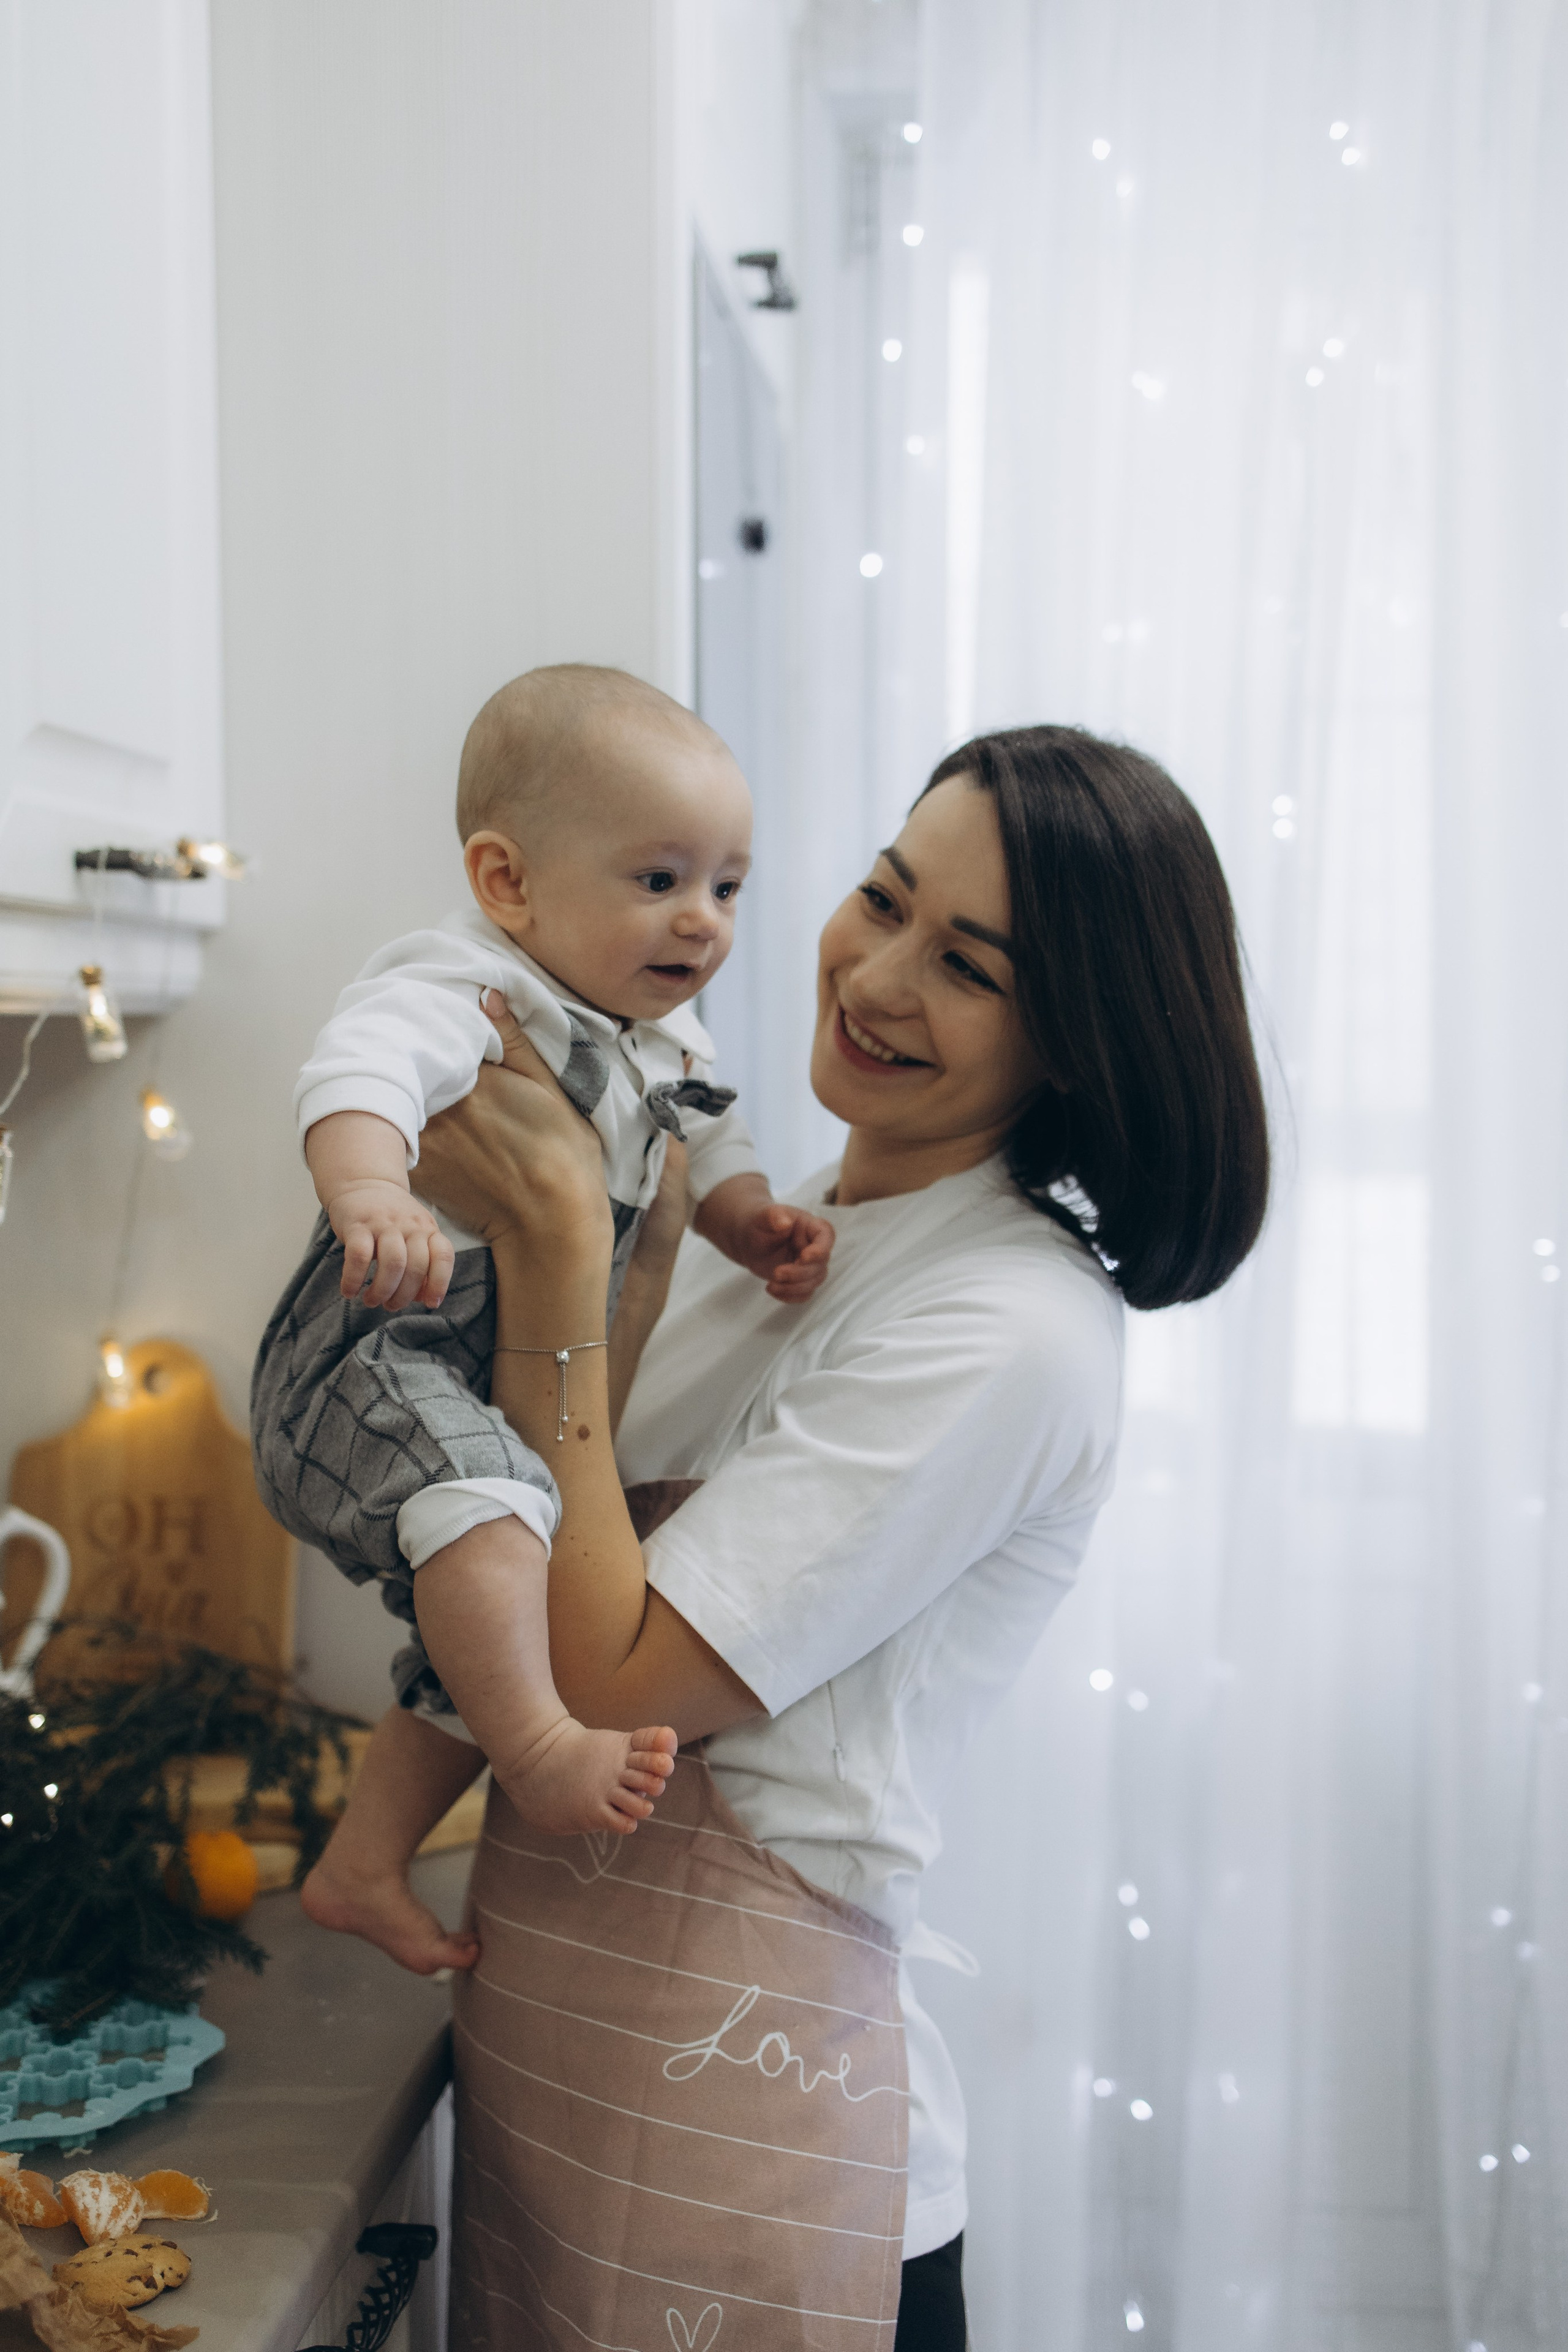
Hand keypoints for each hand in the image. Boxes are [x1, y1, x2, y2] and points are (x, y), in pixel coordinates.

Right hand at [328, 1179, 453, 1309]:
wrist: (363, 1182)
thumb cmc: (391, 1219)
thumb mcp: (414, 1234)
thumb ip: (423, 1263)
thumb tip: (425, 1298)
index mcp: (427, 1228)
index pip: (443, 1255)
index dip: (440, 1282)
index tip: (431, 1304)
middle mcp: (409, 1225)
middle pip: (416, 1267)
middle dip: (403, 1296)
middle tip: (389, 1306)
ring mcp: (384, 1223)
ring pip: (393, 1263)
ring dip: (382, 1291)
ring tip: (372, 1301)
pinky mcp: (357, 1224)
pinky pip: (358, 1257)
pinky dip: (353, 1280)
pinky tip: (349, 1291)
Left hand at [412, 993, 611, 1259]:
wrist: (552, 1222)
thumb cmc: (562, 1153)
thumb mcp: (550, 1088)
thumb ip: (516, 1041)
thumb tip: (487, 994)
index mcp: (477, 1078)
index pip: (439, 1044)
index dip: (434, 1038)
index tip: (431, 1030)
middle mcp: (445, 1107)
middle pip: (414, 1074)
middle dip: (412, 1065)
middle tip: (410, 1056)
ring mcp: (429, 1142)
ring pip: (399, 1105)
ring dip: (399, 1097)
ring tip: (402, 1088)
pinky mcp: (421, 1173)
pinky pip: (396, 1143)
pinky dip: (396, 1134)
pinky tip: (406, 1130)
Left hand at [734, 1202, 835, 1304]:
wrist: (749, 1239)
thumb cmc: (760, 1223)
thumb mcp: (764, 1216)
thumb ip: (775, 1216)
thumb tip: (785, 1222)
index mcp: (811, 1227)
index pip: (826, 1236)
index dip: (820, 1249)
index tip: (804, 1257)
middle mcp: (814, 1247)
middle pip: (820, 1265)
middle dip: (799, 1273)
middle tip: (776, 1273)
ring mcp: (809, 1265)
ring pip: (814, 1282)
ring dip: (794, 1287)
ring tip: (771, 1285)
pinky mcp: (800, 1279)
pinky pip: (804, 1294)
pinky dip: (790, 1296)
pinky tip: (772, 1290)